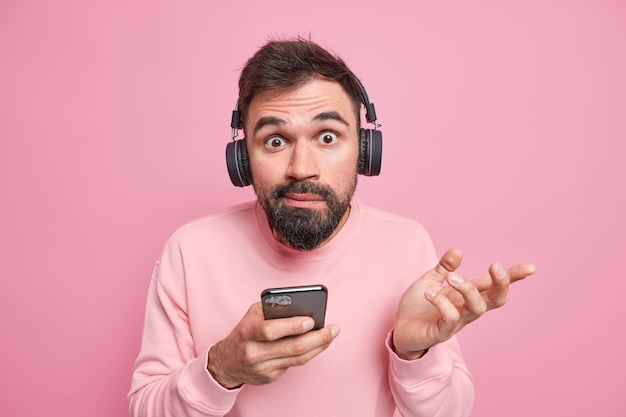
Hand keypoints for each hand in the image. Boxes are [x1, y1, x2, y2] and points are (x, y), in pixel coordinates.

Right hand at [207, 302, 339, 388]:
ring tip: (331, 335)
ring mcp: (262, 368)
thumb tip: (300, 304)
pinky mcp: (270, 377)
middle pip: (292, 347)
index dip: (293, 326)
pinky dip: (309, 354)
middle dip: (317, 338)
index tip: (311, 320)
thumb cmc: (245, 331)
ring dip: (319, 347)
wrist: (227, 362)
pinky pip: (294, 365)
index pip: (271, 331)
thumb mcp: (252, 314)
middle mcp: (254, 352)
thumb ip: (272, 307)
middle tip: (333, 329)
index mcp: (248, 332)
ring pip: (298, 359)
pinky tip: (318, 345)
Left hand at [393, 248, 535, 359]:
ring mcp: (457, 322)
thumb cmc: (419, 306)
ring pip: (476, 308)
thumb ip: (444, 267)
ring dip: (467, 290)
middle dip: (501, 283)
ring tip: (451, 278)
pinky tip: (429, 293)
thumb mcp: (431, 280)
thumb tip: (458, 250)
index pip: (494, 285)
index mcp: (466, 295)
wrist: (401, 329)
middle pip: (495, 300)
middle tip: (495, 266)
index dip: (513, 277)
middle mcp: (466, 308)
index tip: (531, 268)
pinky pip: (450, 318)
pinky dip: (441, 303)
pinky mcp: (442, 332)